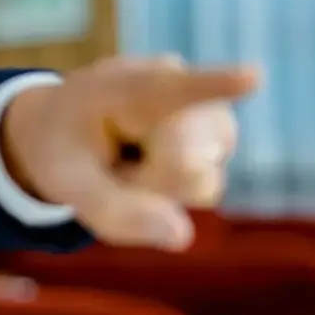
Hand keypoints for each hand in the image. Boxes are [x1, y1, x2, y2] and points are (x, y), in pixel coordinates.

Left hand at [1, 56, 259, 250]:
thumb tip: (182, 237)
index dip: (217, 85)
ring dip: (159, 187)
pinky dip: (172, 189)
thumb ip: (113, 214)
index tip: (252, 76)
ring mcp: (206, 113)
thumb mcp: (64, 184)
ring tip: (127, 158)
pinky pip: (202, 187)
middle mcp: (180, 87)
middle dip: (148, 185)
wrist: (63, 124)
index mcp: (129, 86)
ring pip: (201, 182)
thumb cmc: (62, 148)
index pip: (177, 89)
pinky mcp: (218, 138)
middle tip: (110, 164)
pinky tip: (148, 162)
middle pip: (188, 167)